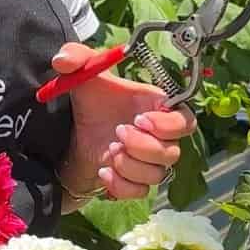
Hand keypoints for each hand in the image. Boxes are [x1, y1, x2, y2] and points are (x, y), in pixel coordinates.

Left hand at [50, 41, 196, 201]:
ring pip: (157, 175)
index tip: (141, 119)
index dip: (170, 125)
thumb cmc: (91, 102)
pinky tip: (103, 171)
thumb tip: (63, 59)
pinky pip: (140, 192)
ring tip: (110, 151)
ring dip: (131, 166)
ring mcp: (149, 163)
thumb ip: (75, 58)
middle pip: (173, 153)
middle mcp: (160, 138)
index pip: (186, 121)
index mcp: (157, 109)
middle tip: (118, 132)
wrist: (76, 134)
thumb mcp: (83, 75)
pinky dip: (121, 185)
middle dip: (144, 146)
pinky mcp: (135, 182)